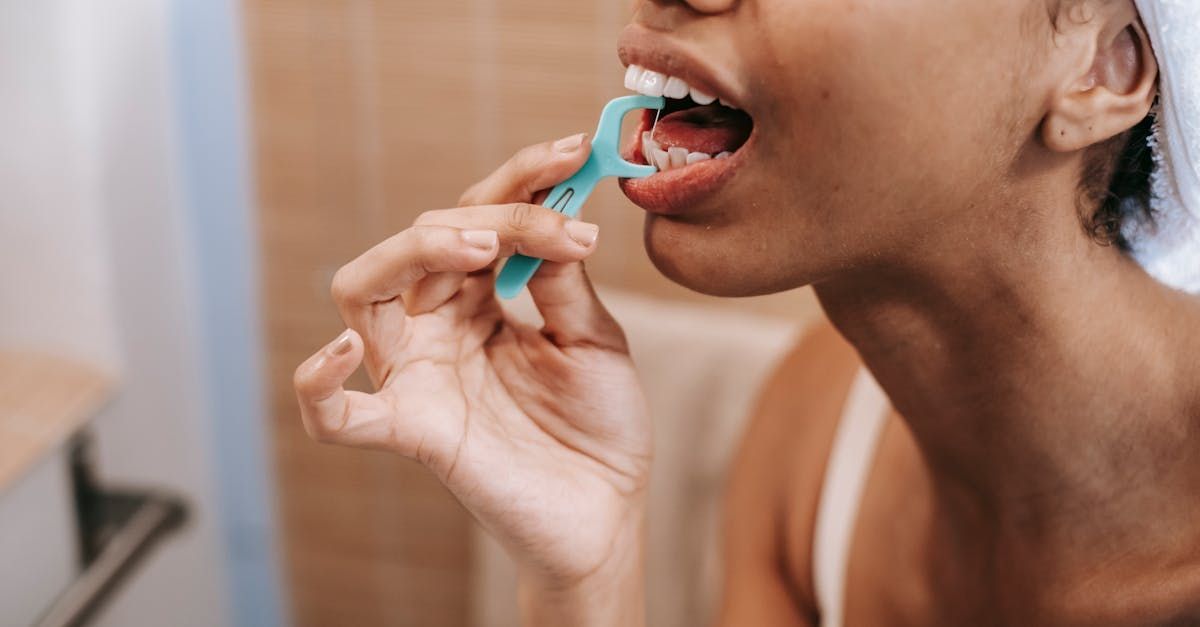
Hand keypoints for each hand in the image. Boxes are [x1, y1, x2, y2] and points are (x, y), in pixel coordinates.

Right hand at [293, 134, 652, 591]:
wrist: (608, 511)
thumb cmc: (599, 425)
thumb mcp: (593, 338)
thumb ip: (560, 280)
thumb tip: (548, 215)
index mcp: (482, 298)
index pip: (480, 217)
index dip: (522, 179)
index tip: (573, 151)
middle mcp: (438, 326)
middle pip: (424, 238)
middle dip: (494, 214)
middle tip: (564, 227)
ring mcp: (418, 374)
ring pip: (364, 289)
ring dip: (416, 251)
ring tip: (483, 248)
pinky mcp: (412, 429)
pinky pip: (336, 414)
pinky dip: (320, 384)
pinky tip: (343, 351)